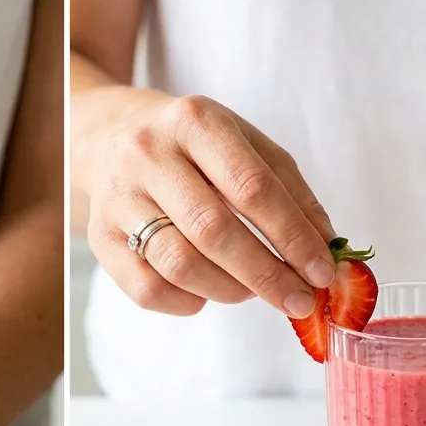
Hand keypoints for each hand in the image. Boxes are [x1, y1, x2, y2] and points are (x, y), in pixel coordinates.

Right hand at [82, 92, 336, 316]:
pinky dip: (187, 303)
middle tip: (299, 300)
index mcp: (194, 122)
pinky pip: (147, 290)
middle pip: (214, 230)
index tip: (323, 272)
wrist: (109, 136)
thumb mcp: (244, 144)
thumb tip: (326, 247)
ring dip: (230, 291)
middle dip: (267, 275)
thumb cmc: (191, 145)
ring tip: (253, 291)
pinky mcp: (99, 236)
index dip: (293, 236)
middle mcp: (149, 155)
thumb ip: (290, 191)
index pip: (252, 188)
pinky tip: (206, 294)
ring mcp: (118, 197)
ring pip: (179, 265)